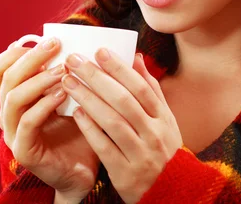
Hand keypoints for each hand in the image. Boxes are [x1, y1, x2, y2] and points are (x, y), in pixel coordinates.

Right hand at [0, 38, 99, 201]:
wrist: (85, 171)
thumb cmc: (81, 130)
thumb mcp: (75, 95)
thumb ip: (72, 73)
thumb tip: (88, 42)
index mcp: (17, 98)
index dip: (15, 52)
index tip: (44, 39)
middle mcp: (10, 114)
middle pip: (6, 77)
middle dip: (30, 57)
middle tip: (55, 45)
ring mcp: (14, 133)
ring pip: (13, 97)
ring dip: (38, 79)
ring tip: (62, 70)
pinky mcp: (24, 150)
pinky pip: (28, 121)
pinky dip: (44, 104)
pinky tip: (64, 93)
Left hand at [61, 50, 182, 203]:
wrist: (172, 193)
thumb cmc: (163, 150)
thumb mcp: (164, 120)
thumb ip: (150, 89)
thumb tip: (136, 56)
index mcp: (163, 119)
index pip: (141, 88)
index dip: (120, 68)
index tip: (99, 51)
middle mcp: (155, 134)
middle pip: (124, 101)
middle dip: (97, 78)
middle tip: (74, 61)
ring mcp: (141, 155)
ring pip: (113, 122)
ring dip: (89, 99)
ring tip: (68, 82)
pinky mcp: (125, 174)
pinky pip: (105, 147)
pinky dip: (90, 128)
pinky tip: (76, 112)